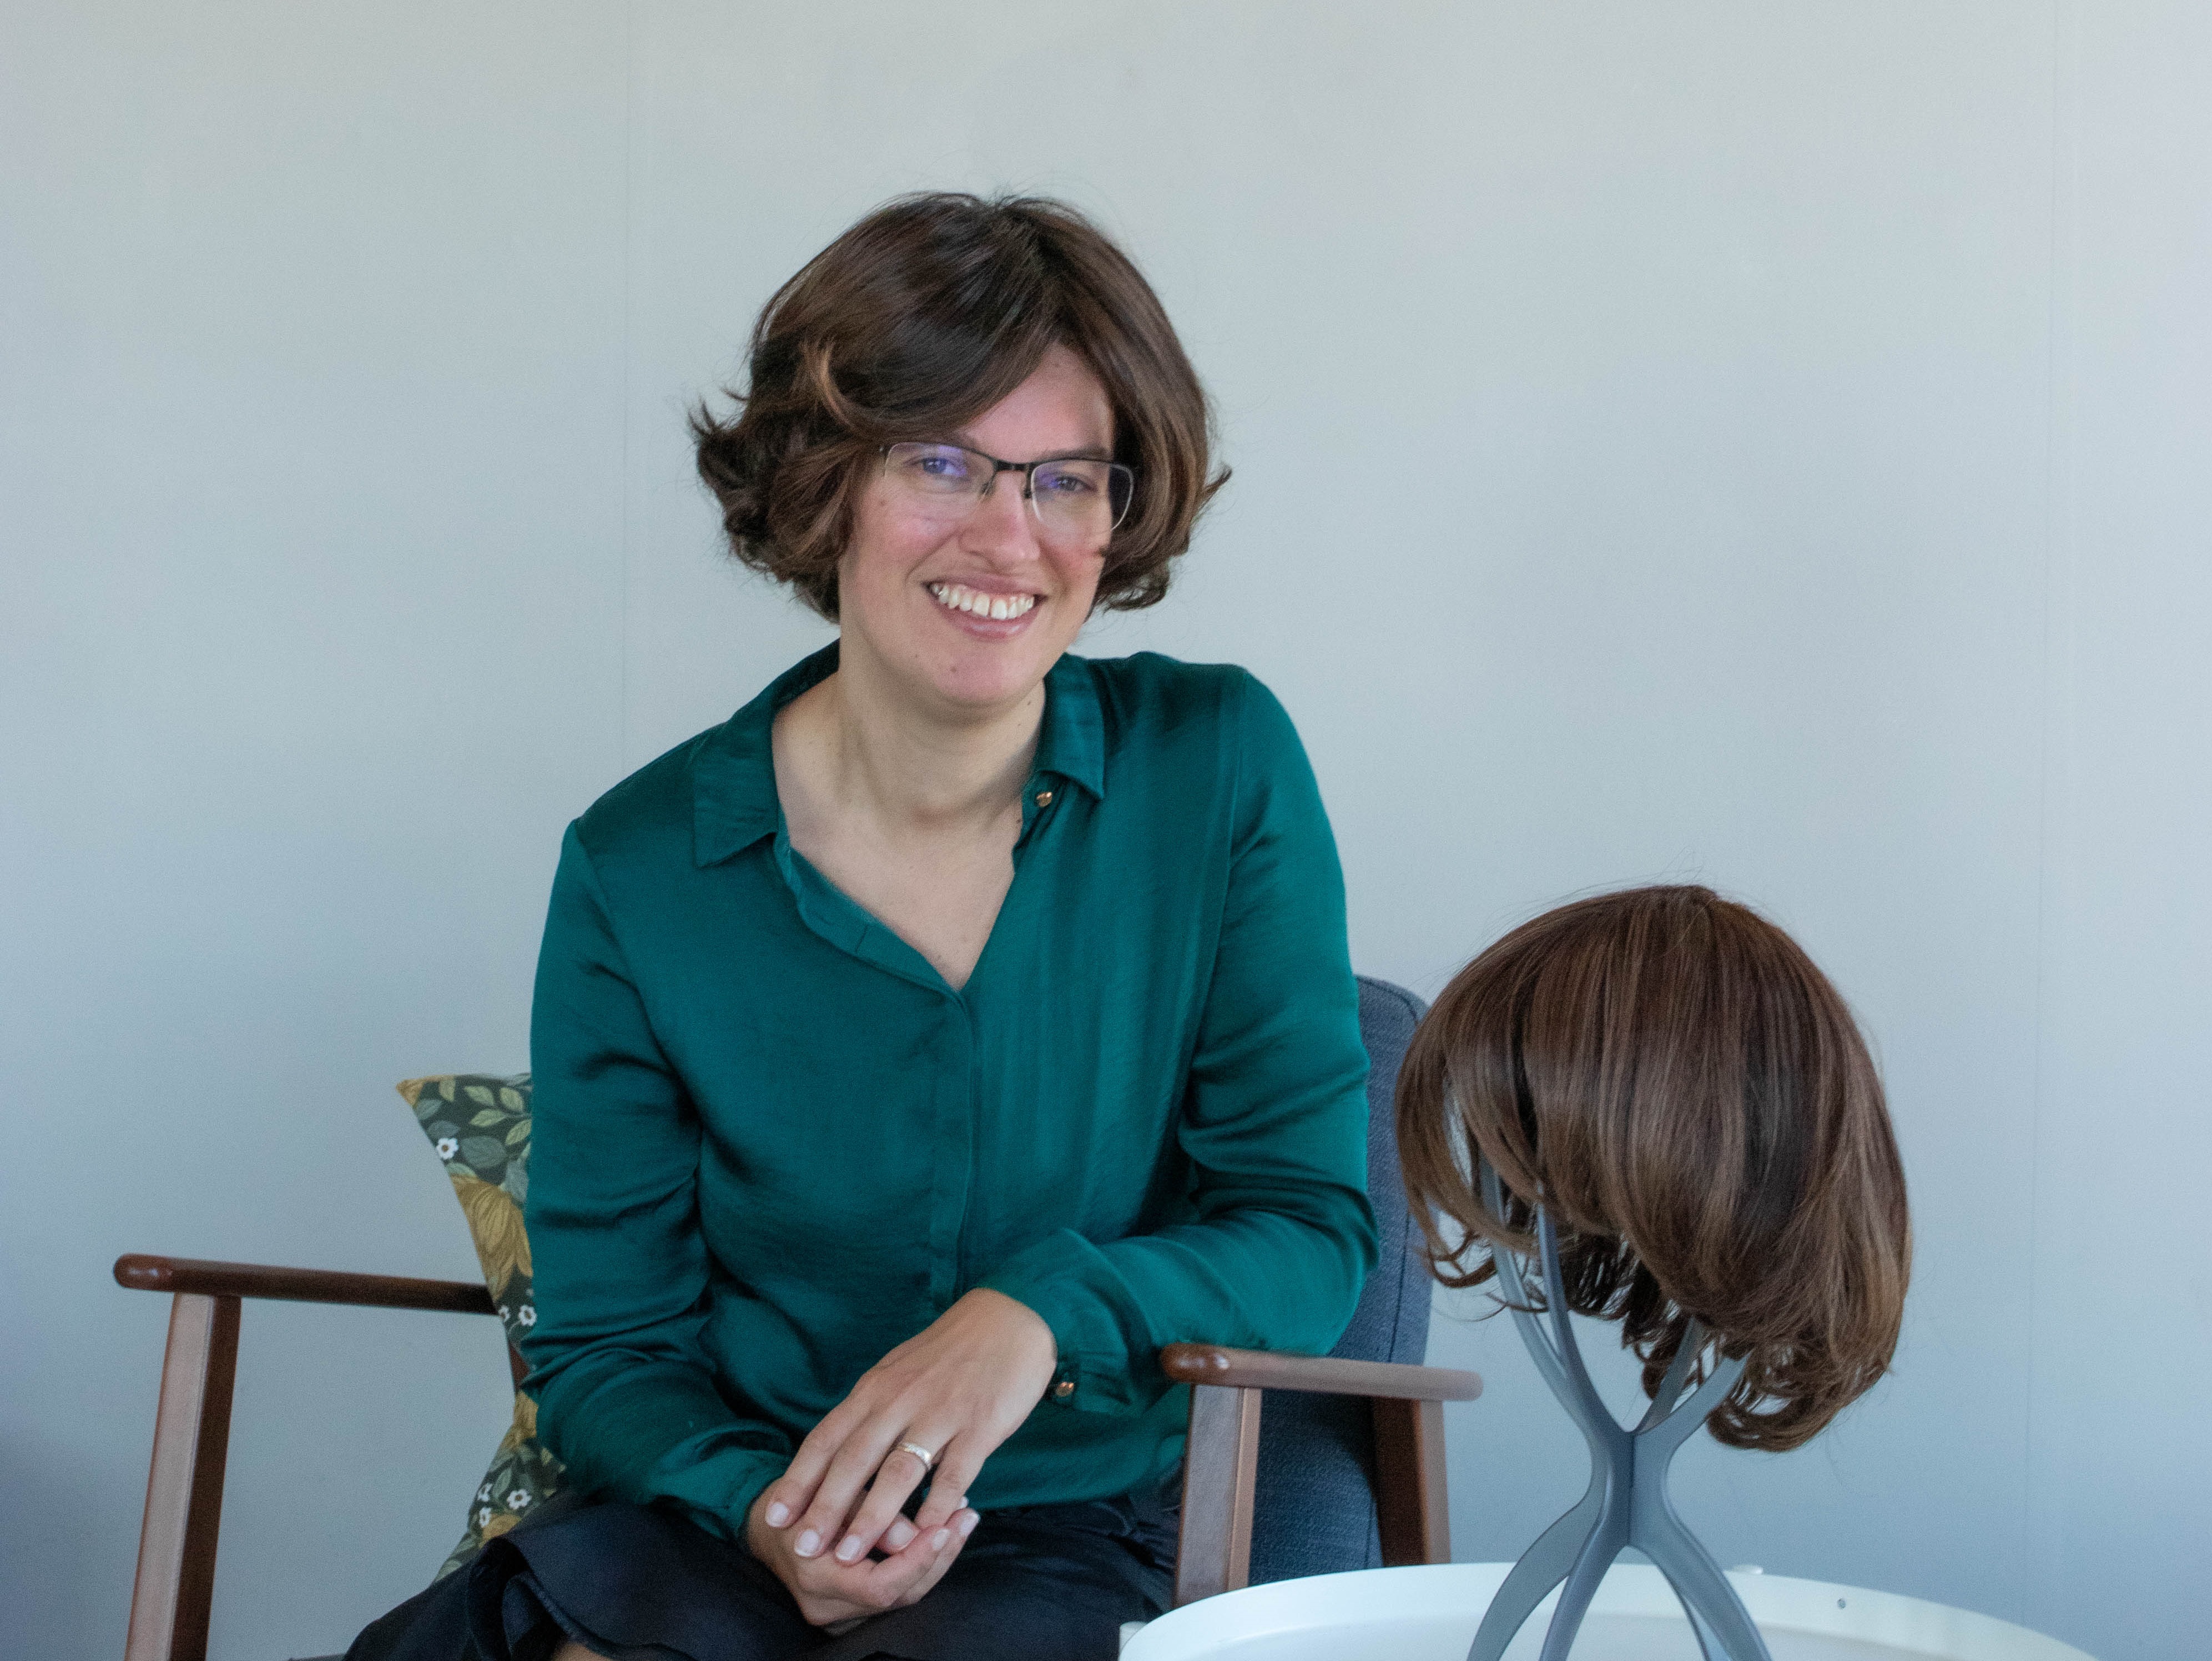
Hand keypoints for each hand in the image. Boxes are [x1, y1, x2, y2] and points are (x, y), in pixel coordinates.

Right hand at [745, 1484, 976, 1626]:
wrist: (765, 1522)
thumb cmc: (796, 1497)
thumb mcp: (827, 1492)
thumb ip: (866, 1511)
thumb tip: (911, 1534)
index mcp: (815, 1578)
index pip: (879, 1587)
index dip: (916, 1560)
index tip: (945, 1526)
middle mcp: (827, 1606)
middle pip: (900, 1596)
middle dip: (938, 1557)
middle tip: (967, 1516)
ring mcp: (840, 1613)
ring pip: (903, 1596)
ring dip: (937, 1557)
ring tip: (964, 1518)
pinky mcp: (852, 1607)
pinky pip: (895, 1590)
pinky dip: (920, 1561)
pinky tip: (942, 1531)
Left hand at [757, 1287, 1056, 1566]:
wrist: (1008, 1319)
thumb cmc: (947, 1352)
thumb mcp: (897, 1371)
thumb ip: (869, 1410)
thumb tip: (836, 1452)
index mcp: (876, 1389)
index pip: (827, 1439)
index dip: (799, 1479)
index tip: (774, 1516)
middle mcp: (901, 1401)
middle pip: (854, 1459)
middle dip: (825, 1508)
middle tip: (803, 1548)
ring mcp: (941, 1413)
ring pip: (898, 1470)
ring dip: (872, 1516)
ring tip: (851, 1554)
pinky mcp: (980, 1424)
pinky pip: (955, 1471)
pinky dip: (938, 1503)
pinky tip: (926, 1533)